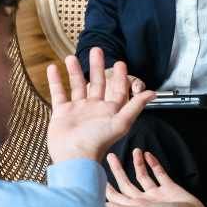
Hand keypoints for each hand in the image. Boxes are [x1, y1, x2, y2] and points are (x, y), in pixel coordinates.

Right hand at [46, 47, 156, 162]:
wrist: (74, 156)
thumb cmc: (98, 141)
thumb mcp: (121, 122)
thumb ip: (135, 106)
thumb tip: (153, 93)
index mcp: (109, 111)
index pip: (117, 90)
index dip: (120, 77)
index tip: (120, 63)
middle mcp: (94, 108)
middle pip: (97, 83)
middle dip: (97, 66)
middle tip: (96, 50)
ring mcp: (77, 110)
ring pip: (77, 85)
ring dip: (75, 71)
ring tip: (71, 57)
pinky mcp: (62, 113)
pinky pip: (58, 93)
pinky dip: (55, 81)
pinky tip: (53, 68)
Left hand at [105, 148, 204, 206]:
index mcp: (135, 206)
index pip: (116, 197)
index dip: (106, 187)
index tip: (96, 174)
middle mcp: (143, 200)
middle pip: (127, 183)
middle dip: (118, 170)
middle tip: (110, 155)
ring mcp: (156, 193)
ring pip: (143, 176)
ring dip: (138, 164)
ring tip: (135, 150)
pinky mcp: (169, 187)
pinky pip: (159, 173)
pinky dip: (153, 164)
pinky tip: (148, 154)